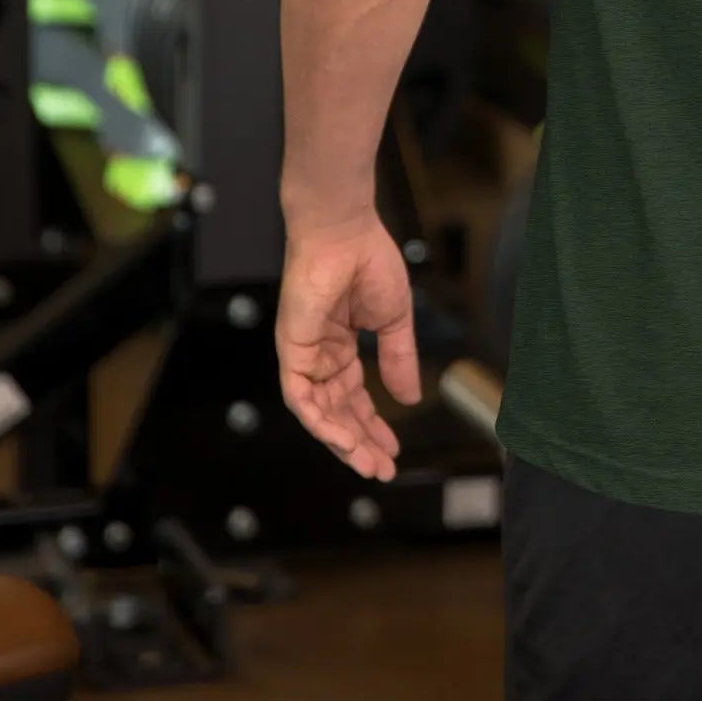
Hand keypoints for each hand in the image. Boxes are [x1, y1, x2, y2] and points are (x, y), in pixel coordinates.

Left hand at [276, 211, 421, 479]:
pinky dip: (321, 421)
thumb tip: (410, 399)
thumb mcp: (393, 319)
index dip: (373, 425)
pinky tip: (344, 439)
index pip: (354, 397)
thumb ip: (399, 359)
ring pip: (318, 412)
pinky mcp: (291, 350)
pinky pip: (301, 397)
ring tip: (367, 463)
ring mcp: (303, 354)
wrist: (345, 231)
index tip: (393, 450)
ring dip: (342, 440)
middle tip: (381, 469)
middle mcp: (319, 355)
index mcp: (341, 346)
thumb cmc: (368, 261)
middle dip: (360, 442)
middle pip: (337, 411)